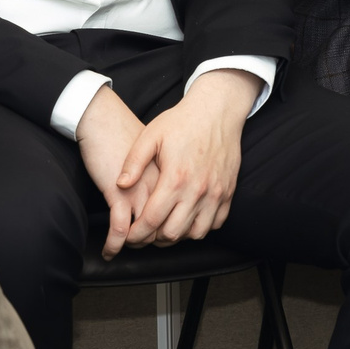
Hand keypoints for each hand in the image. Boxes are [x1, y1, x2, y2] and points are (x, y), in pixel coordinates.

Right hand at [74, 86, 155, 251]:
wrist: (105, 119)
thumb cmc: (127, 134)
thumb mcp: (155, 154)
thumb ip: (164, 177)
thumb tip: (169, 199)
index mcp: (171, 179)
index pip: (180, 216)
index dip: (170, 232)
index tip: (158, 236)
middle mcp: (159, 188)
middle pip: (164, 229)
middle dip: (152, 242)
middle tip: (140, 243)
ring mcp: (139, 192)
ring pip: (144, 233)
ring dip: (133, 244)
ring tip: (124, 246)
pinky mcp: (118, 193)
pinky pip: (119, 228)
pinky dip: (114, 244)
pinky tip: (109, 250)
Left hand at [107, 69, 259, 252]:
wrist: (217, 110)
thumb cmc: (182, 121)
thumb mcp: (150, 135)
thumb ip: (133, 162)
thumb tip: (121, 184)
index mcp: (175, 178)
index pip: (152, 220)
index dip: (136, 233)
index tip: (128, 235)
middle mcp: (197, 190)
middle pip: (173, 233)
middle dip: (154, 238)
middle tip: (144, 231)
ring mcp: (216, 194)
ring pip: (196, 233)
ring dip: (178, 235)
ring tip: (165, 225)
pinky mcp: (228, 193)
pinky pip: (215, 224)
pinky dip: (200, 226)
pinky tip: (187, 217)